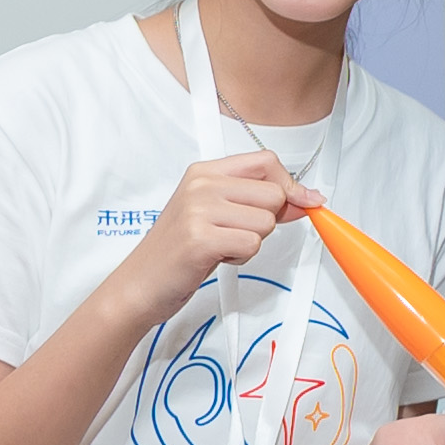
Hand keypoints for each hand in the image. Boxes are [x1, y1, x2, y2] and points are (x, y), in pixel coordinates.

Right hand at [136, 150, 306, 311]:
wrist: (140, 282)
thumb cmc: (177, 251)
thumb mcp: (217, 215)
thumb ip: (257, 201)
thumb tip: (304, 198)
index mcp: (204, 172)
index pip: (266, 161)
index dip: (289, 184)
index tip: (300, 202)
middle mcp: (201, 185)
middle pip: (273, 194)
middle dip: (265, 221)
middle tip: (234, 233)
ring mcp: (199, 210)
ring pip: (266, 222)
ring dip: (250, 242)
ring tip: (220, 246)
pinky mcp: (201, 238)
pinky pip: (252, 245)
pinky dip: (240, 258)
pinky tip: (215, 257)